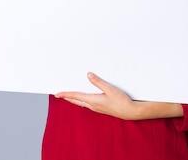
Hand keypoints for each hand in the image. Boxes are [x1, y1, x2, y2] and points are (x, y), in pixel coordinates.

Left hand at [55, 72, 182, 120]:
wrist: (130, 112)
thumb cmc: (121, 101)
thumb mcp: (110, 89)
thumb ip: (98, 82)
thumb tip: (88, 75)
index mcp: (93, 100)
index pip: (76, 96)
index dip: (66, 94)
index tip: (57, 93)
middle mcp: (93, 105)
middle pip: (76, 101)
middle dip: (67, 97)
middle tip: (59, 93)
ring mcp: (97, 108)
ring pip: (82, 103)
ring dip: (74, 98)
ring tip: (69, 94)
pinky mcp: (101, 108)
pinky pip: (87, 104)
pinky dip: (82, 100)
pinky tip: (84, 97)